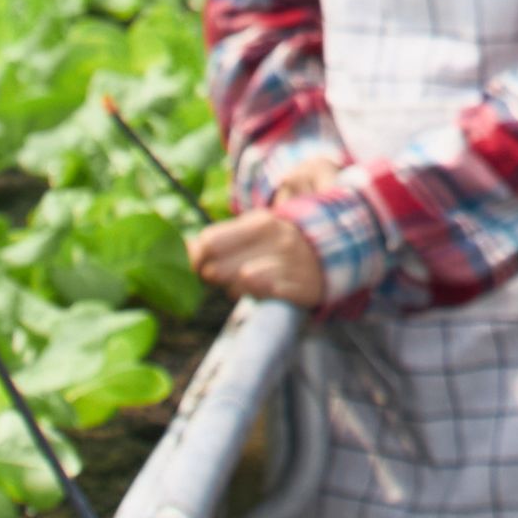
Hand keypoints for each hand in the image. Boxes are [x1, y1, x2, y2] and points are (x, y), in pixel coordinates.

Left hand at [188, 200, 335, 305]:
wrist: (333, 256)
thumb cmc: (281, 245)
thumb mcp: (255, 231)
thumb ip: (221, 238)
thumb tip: (184, 249)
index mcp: (261, 221)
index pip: (208, 242)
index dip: (196, 257)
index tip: (198, 264)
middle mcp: (276, 239)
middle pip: (217, 268)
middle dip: (212, 276)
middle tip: (219, 276)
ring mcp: (290, 263)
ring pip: (236, 285)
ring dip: (233, 289)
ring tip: (245, 281)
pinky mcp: (300, 287)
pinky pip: (261, 296)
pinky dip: (254, 296)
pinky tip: (261, 290)